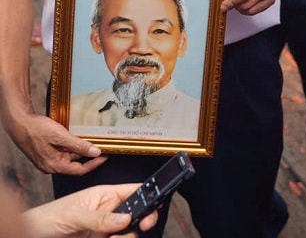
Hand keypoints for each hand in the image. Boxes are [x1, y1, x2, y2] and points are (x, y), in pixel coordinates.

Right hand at [6, 112, 104, 175]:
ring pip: (70, 157)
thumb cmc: (37, 130)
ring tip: (93, 140)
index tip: (105, 156)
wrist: (19, 123)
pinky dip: (72, 146)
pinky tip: (79, 137)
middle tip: (102, 146)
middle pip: (75, 164)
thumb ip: (78, 146)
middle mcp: (51, 166)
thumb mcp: (60, 136)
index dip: (94, 164)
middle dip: (88, 155)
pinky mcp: (47, 153)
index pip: (79, 170)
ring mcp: (48, 159)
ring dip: (81, 149)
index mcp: (53, 166)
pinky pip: (63, 152)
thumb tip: (95, 152)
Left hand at [22, 182, 157, 237]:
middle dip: (144, 219)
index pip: (134, 191)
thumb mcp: (74, 215)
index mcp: (105, 195)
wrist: (31, 236)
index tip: (155, 204)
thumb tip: (124, 218)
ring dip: (128, 236)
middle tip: (142, 226)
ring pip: (130, 232)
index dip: (149, 194)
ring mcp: (106, 228)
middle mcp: (109, 211)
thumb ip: (99, 217)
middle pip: (138, 213)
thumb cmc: (47, 218)